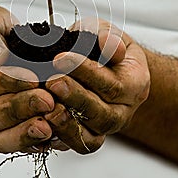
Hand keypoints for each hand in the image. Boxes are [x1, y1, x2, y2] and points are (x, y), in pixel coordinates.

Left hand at [43, 18, 149, 153]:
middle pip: (102, 113)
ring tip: (45, 105)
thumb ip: (106, 36)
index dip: (86, 71)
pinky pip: (77, 145)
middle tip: (52, 81)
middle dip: (74, 97)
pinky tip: (42, 123)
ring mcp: (107, 128)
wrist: (104, 69)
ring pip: (91, 135)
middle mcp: (124, 110)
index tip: (60, 58)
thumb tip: (110, 45)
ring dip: (66, 122)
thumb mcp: (105, 32)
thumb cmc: (102, 49)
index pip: (112, 83)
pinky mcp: (90, 137)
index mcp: (135, 83)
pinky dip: (59, 137)